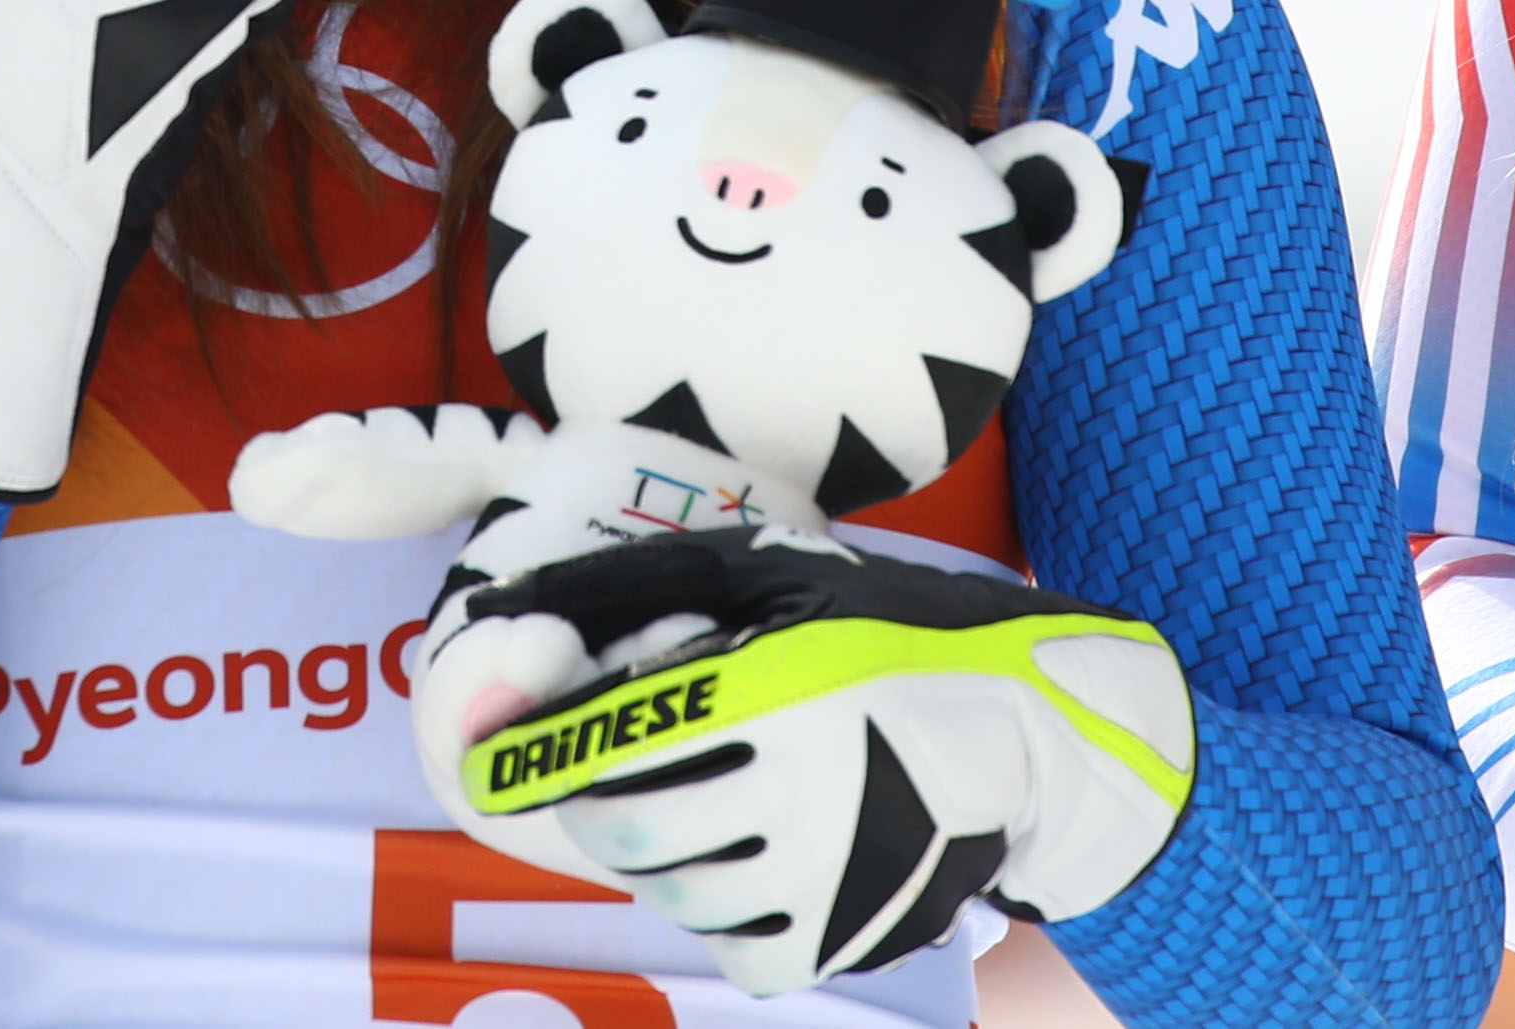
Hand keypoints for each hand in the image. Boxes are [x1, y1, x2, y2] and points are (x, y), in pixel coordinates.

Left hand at [454, 532, 1195, 996]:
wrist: (1027, 732)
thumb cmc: (876, 632)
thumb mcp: (766, 573)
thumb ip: (632, 584)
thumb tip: (508, 604)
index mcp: (778, 685)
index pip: (606, 745)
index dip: (527, 757)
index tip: (488, 759)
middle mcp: (805, 787)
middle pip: (619, 829)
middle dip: (602, 794)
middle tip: (634, 762)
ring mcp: (829, 875)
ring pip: (669, 890)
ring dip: (664, 846)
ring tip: (719, 791)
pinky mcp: (843, 937)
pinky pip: (730, 940)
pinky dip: (722, 901)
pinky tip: (765, 845)